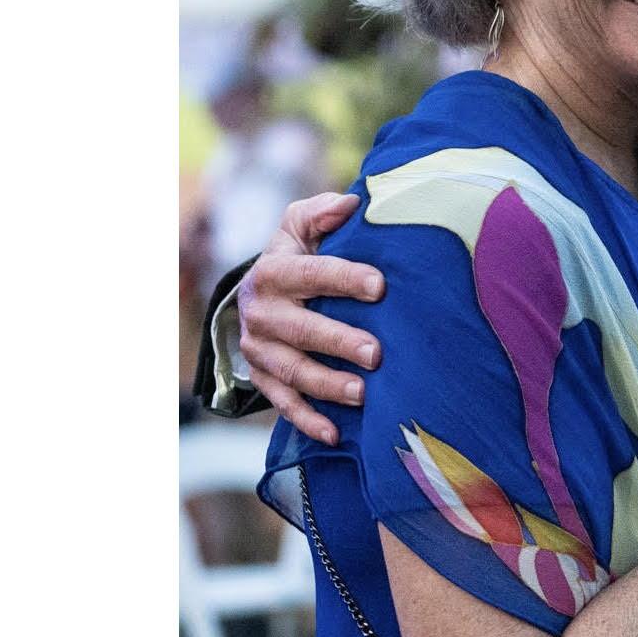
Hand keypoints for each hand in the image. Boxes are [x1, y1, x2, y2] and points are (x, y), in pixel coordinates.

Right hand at [236, 192, 385, 445]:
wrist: (257, 292)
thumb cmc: (295, 253)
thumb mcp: (299, 226)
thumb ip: (320, 213)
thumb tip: (351, 203)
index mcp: (274, 271)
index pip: (311, 272)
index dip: (344, 278)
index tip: (380, 286)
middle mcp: (261, 313)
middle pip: (301, 330)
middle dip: (338, 341)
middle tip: (377, 353)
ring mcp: (259, 349)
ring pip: (292, 371)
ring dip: (327, 385)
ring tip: (364, 394)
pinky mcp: (262, 378)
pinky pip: (283, 403)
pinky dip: (308, 420)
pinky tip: (336, 433)